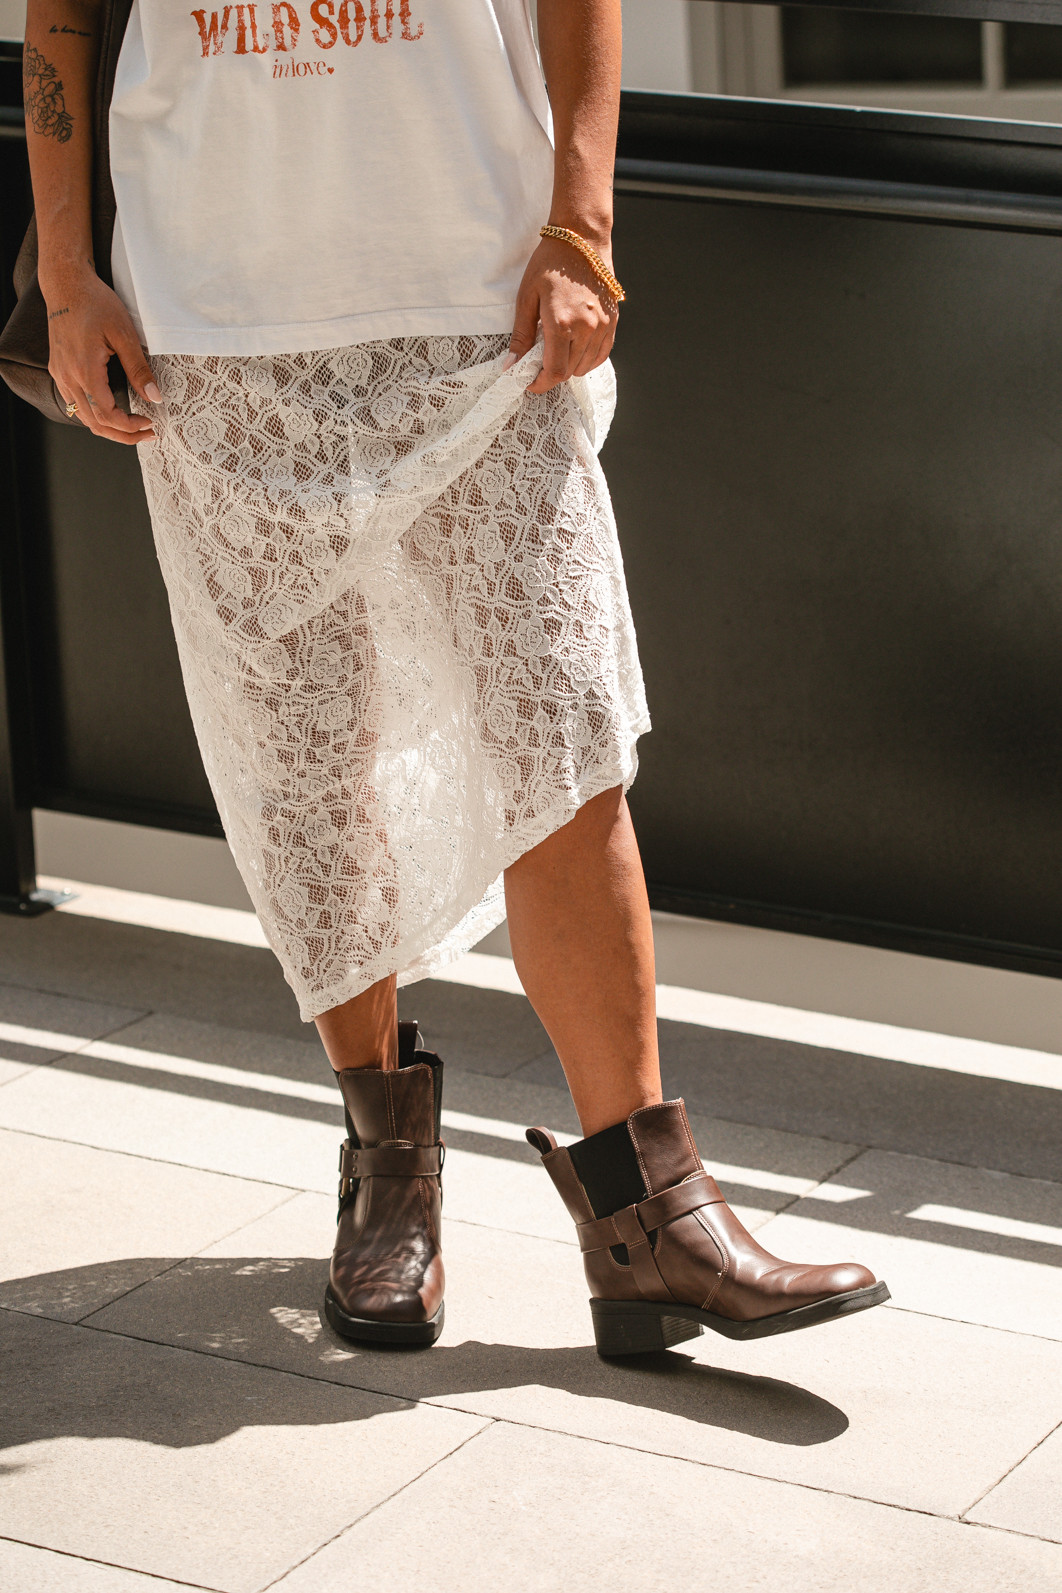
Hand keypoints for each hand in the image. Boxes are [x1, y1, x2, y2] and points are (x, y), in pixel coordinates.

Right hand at [41, 266, 158, 443]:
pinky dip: (95, 415)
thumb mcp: (124, 334)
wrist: (67, 285)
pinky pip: (75, 404)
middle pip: (94, 423)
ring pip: (83, 417)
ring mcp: (60, 374)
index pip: (107, 415)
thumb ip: (138, 369)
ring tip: (133, 428)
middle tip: (147, 433)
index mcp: (84, 369)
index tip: (150, 423)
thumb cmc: (95, 303)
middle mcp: (68, 377)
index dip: (129, 425)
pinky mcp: (58, 370)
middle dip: (122, 434)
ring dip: (108, 428)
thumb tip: (154, 397)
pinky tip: (113, 412)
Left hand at [507, 232, 618, 395]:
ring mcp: (603, 326)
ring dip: (569, 367)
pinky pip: (601, 355)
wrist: (582, 238)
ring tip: (556, 351)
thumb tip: (511, 366)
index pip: (554, 372)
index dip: (540, 383)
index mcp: (562, 324)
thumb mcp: (527, 298)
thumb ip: (521, 336)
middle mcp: (586, 328)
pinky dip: (587, 360)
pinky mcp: (613, 321)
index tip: (529, 381)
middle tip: (538, 364)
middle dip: (551, 375)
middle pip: (569, 372)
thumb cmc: (549, 264)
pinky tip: (575, 349)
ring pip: (585, 367)